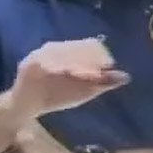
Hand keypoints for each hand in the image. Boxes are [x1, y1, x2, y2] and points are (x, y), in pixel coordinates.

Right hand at [10, 37, 129, 116]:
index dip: (101, 55)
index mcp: (69, 52)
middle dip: (88, 59)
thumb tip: (126, 76)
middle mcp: (54, 50)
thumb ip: (102, 83)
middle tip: (96, 74)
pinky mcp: (28, 64)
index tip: (108, 66)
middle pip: (76, 47)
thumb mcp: (83, 90)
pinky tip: (65, 73)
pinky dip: (55, 65)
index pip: (90, 46)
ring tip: (83, 75)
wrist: (26, 106)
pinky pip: (43, 61)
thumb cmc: (56, 96)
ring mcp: (40, 55)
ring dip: (73, 61)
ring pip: (60, 52)